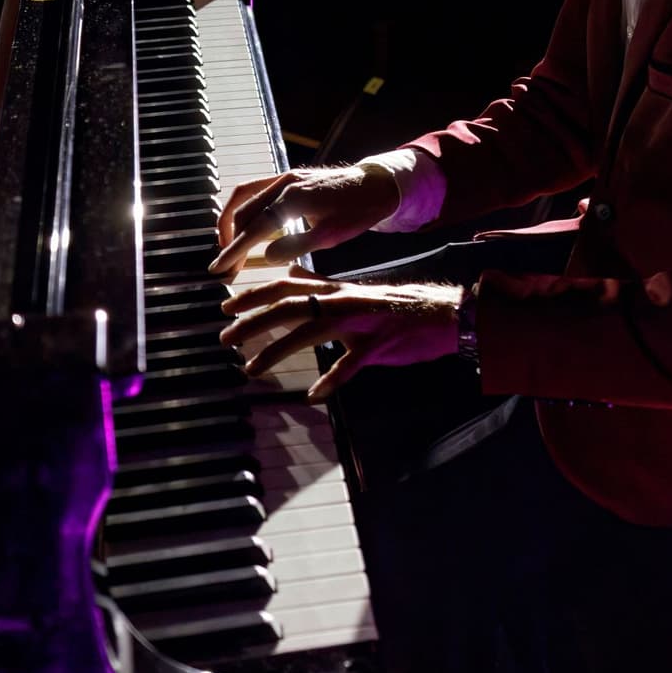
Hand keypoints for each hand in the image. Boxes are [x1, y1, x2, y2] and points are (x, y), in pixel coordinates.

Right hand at [211, 162, 400, 277]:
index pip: (256, 227)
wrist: (376, 184)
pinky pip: (256, 189)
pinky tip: (245, 225)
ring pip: (245, 195)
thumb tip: (268, 256)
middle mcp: (285, 182)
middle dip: (230, 240)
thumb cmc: (359, 210)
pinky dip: (244, 207)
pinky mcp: (288, 176)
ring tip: (228, 245)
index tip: (221, 267)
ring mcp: (286, 176)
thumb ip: (298, 245)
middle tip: (225, 266)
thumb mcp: (332, 235)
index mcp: (295, 198)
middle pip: (244, 211)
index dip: (235, 249)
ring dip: (232, 220)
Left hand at [220, 271, 462, 401]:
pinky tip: (314, 395)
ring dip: (278, 350)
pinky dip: (332, 380)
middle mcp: (343, 300)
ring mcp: (362, 321)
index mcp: (336, 290)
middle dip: (254, 322)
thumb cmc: (397, 309)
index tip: (226, 306)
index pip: (287, 285)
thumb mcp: (353, 294)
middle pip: (290, 306)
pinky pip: (352, 363)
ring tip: (252, 369)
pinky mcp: (380, 343)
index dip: (255, 295)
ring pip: (312, 331)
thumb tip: (292, 277)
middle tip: (227, 338)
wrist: (445, 313)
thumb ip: (322, 288)